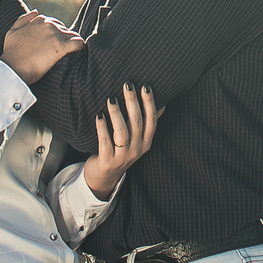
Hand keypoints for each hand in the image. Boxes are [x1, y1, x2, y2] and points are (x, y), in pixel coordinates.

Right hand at [1, 10, 84, 83]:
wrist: (12, 68)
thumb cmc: (11, 53)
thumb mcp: (12, 31)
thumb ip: (24, 19)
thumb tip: (36, 11)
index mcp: (40, 20)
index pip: (54, 24)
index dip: (55, 34)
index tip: (55, 43)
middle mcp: (49, 25)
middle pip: (64, 30)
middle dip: (63, 39)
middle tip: (62, 50)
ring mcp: (56, 35)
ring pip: (72, 35)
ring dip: (73, 43)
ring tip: (73, 52)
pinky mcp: (61, 47)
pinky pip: (78, 43)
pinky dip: (81, 46)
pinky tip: (81, 51)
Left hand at [82, 84, 161, 199]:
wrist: (104, 177)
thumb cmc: (121, 150)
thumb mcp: (138, 140)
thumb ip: (147, 123)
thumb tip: (163, 103)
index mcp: (146, 142)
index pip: (151, 120)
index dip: (149, 103)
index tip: (145, 86)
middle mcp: (137, 149)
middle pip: (136, 122)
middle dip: (132, 102)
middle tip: (127, 85)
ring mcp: (122, 157)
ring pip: (121, 132)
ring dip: (116, 113)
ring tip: (111, 98)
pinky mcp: (107, 161)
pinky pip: (105, 141)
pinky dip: (102, 127)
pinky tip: (99, 115)